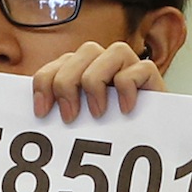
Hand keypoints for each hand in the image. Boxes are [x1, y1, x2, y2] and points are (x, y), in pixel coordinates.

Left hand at [32, 41, 164, 121]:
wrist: (152, 141)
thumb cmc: (110, 134)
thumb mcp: (80, 125)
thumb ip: (64, 113)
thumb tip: (39, 115)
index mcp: (83, 71)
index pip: (57, 64)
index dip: (44, 84)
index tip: (42, 113)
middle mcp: (106, 62)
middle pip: (83, 52)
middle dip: (68, 83)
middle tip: (70, 117)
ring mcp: (130, 66)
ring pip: (114, 50)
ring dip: (98, 81)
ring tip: (97, 113)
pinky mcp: (151, 76)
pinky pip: (140, 68)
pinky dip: (128, 87)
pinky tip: (124, 110)